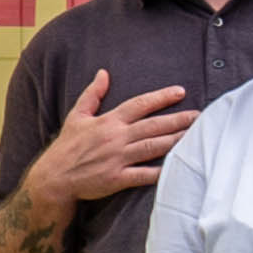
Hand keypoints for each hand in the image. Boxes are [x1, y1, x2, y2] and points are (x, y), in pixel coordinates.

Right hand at [26, 71, 198, 207]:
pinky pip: (143, 175)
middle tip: (199, 116)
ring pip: (152, 147)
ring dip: (175, 140)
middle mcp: (116, 138)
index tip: (180, 92)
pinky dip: (160, 172)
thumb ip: (93, 94)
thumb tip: (104, 73)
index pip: (139, 104)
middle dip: (178, 119)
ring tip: (193, 135)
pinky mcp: (117, 179)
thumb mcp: (77, 116)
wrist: (54, 178)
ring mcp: (117, 159)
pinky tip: (176, 167)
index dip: (161, 97)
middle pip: (153, 126)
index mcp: (108, 121)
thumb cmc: (67, 147)